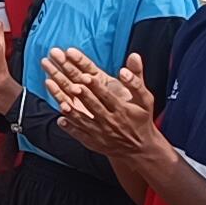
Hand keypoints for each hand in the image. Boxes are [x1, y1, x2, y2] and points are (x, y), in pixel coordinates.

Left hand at [41, 49, 157, 157]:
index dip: (97, 87)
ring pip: (83, 120)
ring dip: (71, 111)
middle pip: (94, 107)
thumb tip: (133, 57)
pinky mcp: (94, 142)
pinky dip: (70, 127)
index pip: (107, 97)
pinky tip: (60, 118)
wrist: (139, 147)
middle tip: (71, 85)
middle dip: (82, 96)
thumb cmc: (141, 119)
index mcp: (122, 110)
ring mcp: (101, 133)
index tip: (87, 76)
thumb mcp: (145, 100)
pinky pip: (80, 134)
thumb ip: (137, 79)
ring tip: (61, 102)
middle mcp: (111, 122)